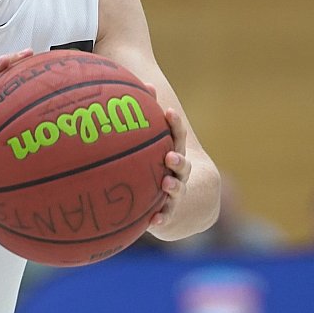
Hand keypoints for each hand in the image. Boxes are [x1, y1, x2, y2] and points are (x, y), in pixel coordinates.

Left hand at [146, 99, 191, 232]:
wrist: (173, 204)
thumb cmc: (155, 167)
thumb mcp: (150, 147)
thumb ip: (141, 122)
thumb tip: (130, 91)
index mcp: (173, 152)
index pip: (178, 135)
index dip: (174, 123)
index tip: (168, 112)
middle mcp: (178, 173)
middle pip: (183, 164)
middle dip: (178, 159)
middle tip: (170, 156)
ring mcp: (176, 193)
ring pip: (178, 189)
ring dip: (174, 187)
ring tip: (166, 184)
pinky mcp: (169, 212)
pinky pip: (167, 216)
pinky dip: (162, 218)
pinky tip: (154, 221)